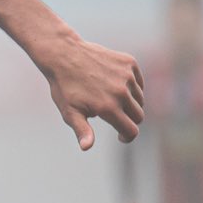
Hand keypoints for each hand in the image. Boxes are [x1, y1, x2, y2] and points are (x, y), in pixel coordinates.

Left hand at [37, 35, 143, 149]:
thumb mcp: (70, 112)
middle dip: (129, 120)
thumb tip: (86, 147)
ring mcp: (127, 76)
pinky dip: (131, 86)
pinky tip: (115, 85)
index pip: (132, 130)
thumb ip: (82, 130)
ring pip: (139, 99)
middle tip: (114, 117)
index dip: (127, 137)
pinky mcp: (129, 63)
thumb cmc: (65, 87)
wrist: (63, 55)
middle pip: (138, 116)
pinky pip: (138, 81)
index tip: (121, 136)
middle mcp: (121, 92)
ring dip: (130, 103)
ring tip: (110, 99)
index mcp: (109, 108)